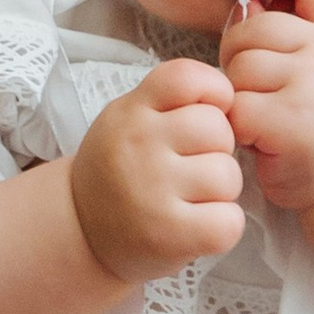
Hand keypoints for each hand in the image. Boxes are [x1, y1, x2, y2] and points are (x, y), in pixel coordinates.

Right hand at [70, 63, 244, 281]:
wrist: (81, 231)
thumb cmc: (119, 171)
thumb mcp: (128, 120)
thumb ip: (171, 102)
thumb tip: (232, 99)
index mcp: (130, 112)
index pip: (188, 78)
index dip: (214, 91)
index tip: (207, 114)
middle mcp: (138, 146)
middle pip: (219, 129)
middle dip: (217, 149)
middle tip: (192, 167)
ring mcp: (152, 191)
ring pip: (228, 175)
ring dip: (221, 191)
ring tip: (192, 198)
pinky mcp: (168, 234)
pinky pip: (229, 221)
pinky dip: (223, 225)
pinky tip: (199, 224)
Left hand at [221, 0, 313, 215]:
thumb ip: (299, 36)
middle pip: (255, 29)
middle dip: (239, 56)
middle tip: (255, 91)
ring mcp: (313, 85)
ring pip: (241, 67)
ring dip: (237, 94)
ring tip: (261, 117)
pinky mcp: (289, 120)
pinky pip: (235, 105)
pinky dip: (235, 125)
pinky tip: (256, 138)